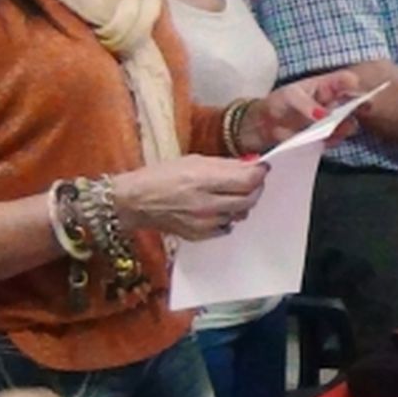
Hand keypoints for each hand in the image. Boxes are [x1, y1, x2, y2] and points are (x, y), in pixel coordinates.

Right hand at [110, 155, 268, 240]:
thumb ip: (225, 165)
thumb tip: (251, 165)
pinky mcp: (199, 236)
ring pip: (239, 214)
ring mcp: (203, 223)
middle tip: (252, 180)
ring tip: (230, 193)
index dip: (260, 174)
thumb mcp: (194, 161)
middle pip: (249, 200)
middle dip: (256, 188)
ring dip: (241, 203)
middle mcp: (205, 204)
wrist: (135, 201)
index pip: (247, 181)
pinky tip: (217, 208)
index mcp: (202, 180)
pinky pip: (226, 227)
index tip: (262, 168)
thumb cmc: (161, 176)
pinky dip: (228, 217)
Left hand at [241, 69, 362, 152]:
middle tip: (353, 113)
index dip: (354, 84)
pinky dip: (332, 140)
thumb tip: (324, 115)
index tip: (355, 89)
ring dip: (344, 127)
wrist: (264, 125)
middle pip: (354, 103)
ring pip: (348, 123)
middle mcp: (332, 102)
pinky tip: (323, 140)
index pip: (345, 80)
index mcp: (326, 86)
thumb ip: (307, 104)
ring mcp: (330, 121)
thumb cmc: (278, 102)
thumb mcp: (289, 96)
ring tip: (332, 129)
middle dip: (358, 108)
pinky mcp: (325, 137)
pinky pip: (336, 139)